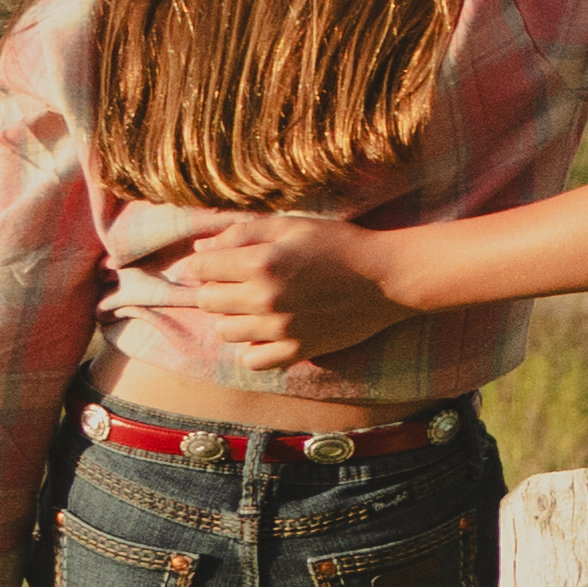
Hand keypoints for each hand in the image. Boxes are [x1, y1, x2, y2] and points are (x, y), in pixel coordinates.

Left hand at [176, 212, 403, 390]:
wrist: (388, 278)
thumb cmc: (339, 244)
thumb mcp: (292, 226)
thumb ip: (241, 233)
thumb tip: (199, 247)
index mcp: (260, 262)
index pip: (200, 268)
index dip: (207, 263)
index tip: (221, 263)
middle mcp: (265, 298)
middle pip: (207, 301)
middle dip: (218, 289)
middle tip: (242, 283)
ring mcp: (280, 329)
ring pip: (225, 331)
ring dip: (234, 318)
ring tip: (258, 306)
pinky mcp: (297, 350)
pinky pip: (251, 360)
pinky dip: (254, 347)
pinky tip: (270, 331)